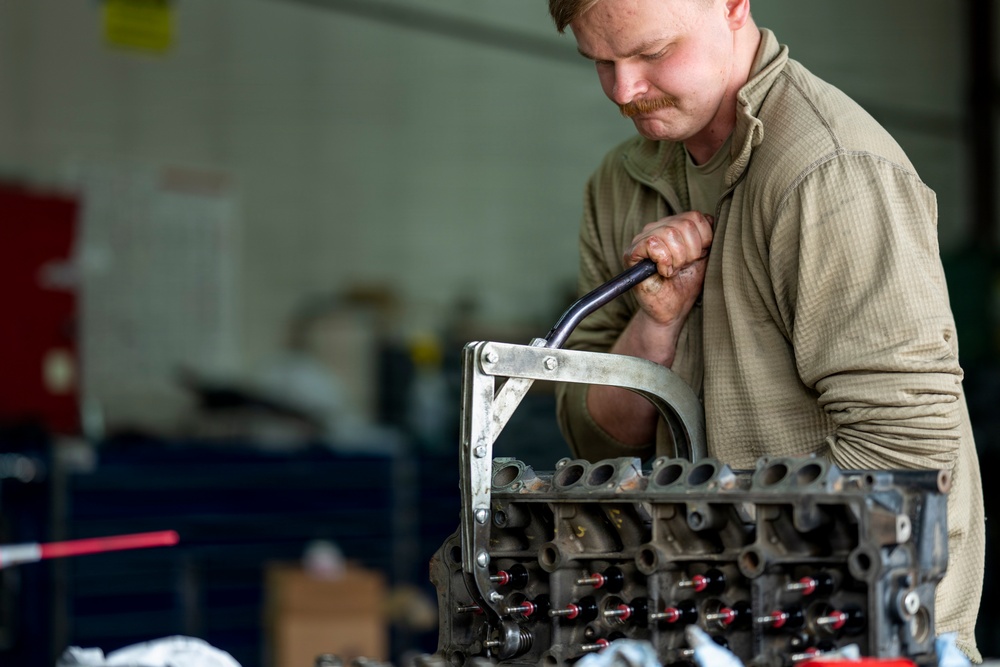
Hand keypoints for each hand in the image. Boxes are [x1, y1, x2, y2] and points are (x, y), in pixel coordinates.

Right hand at [624, 211, 713, 325]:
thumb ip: (708, 237)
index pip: (695, 217)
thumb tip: (713, 221)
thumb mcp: (704, 257)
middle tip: (683, 267)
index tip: (696, 258)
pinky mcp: (632, 253)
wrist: (672, 310)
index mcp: (674, 225)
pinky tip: (663, 272)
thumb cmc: (686, 285)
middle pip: (684, 224)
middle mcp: (657, 227)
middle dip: (691, 252)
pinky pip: (653, 244)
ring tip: (673, 270)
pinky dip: (664, 262)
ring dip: (677, 259)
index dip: (703, 240)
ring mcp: (643, 238)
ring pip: (670, 233)